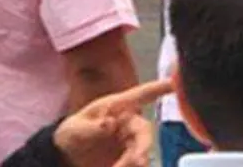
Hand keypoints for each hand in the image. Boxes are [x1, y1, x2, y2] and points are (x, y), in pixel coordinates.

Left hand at [54, 78, 172, 166]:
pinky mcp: (130, 158)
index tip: (174, 83)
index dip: (159, 88)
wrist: (68, 158)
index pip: (141, 95)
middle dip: (143, 146)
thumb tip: (111, 123)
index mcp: (118, 107)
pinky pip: (138, 163)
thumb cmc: (72, 134)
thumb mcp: (74, 130)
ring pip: (142, 150)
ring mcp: (131, 141)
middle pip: (144, 131)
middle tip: (137, 161)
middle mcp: (130, 122)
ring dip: (134, 161)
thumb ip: (92, 128)